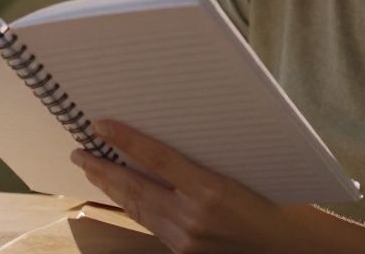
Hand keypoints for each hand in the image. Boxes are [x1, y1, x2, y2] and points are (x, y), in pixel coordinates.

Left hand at [69, 120, 300, 252]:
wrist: (286, 246)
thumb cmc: (272, 200)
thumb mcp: (239, 171)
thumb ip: (199, 160)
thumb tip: (161, 138)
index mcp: (211, 189)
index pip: (156, 158)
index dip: (126, 139)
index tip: (100, 124)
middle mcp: (193, 217)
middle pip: (135, 186)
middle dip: (102, 167)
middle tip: (78, 150)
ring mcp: (185, 239)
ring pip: (137, 208)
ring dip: (110, 187)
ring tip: (89, 168)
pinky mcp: (183, 252)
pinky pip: (150, 224)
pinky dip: (132, 206)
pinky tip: (120, 195)